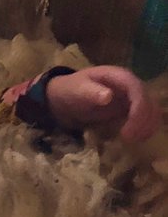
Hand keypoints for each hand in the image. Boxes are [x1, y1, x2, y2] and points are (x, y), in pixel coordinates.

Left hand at [45, 67, 159, 142]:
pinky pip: (143, 118)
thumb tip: (108, 96)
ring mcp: (131, 97)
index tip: (128, 131)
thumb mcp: (77, 90)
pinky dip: (143, 128)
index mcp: (118, 76)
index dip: (138, 110)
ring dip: (146, 126)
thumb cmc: (71, 90)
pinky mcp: (130, 109)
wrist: (65, 96)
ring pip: (150, 110)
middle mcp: (129, 85)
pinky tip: (135, 139)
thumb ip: (91, 92)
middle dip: (143, 121)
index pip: (137, 90)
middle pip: (148, 101)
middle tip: (130, 139)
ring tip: (132, 140)